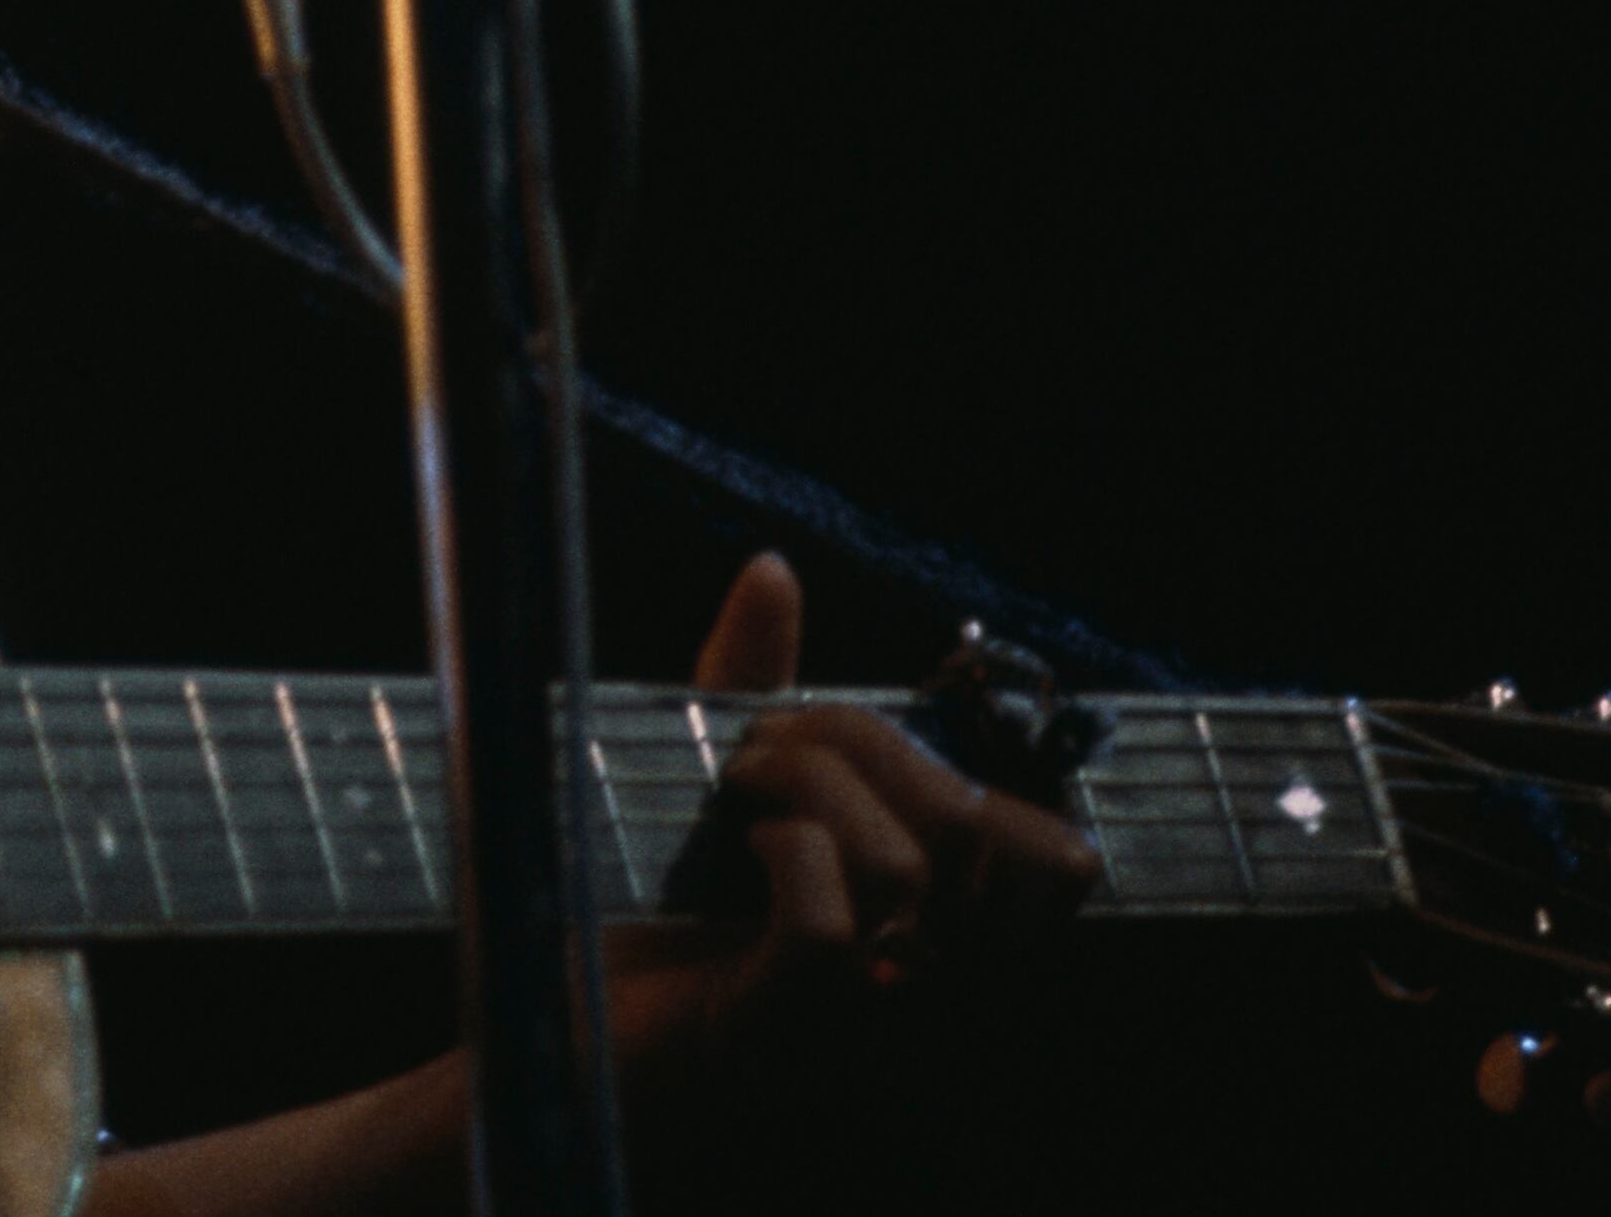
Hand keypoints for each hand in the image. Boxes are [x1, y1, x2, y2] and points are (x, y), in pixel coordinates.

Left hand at [608, 555, 1099, 1091]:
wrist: (548, 1020)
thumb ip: (757, 681)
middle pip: (967, 830)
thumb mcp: (716, 781)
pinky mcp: (778, 1042)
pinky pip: (830, 930)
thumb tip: (772, 568)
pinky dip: (786, 855)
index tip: (870, 752)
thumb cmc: (647, 907)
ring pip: (901, 865)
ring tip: (738, 791)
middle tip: (764, 749)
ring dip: (808, 783)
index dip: (990, 780)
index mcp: (943, 936)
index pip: (1062, 863)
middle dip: (861, 744)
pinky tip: (743, 851)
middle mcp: (928, 995)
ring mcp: (861, 1031)